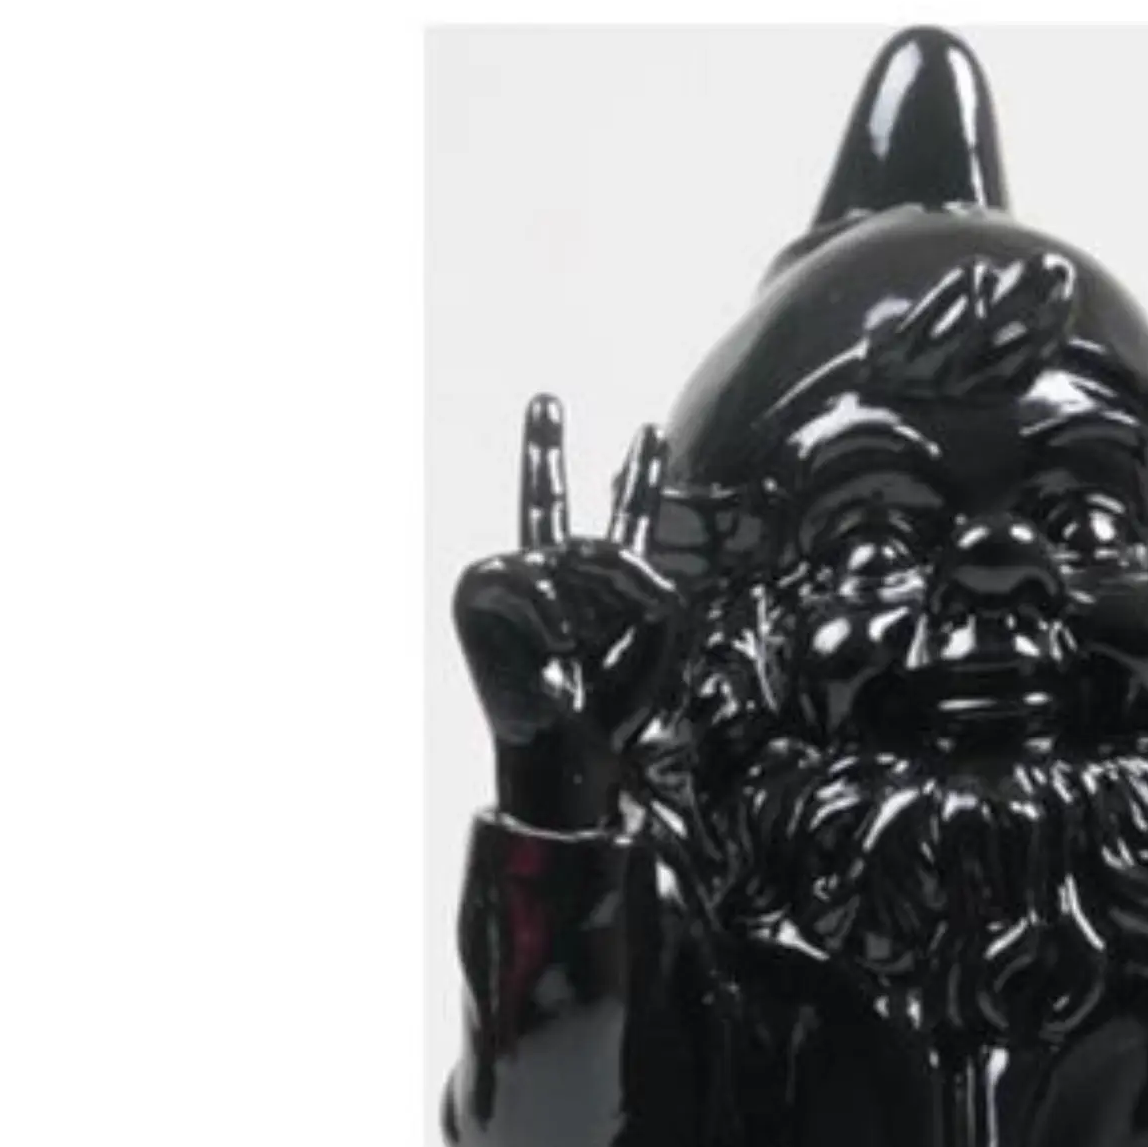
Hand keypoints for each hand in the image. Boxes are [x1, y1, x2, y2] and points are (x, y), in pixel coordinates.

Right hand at [452, 395, 682, 831]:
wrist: (577, 747)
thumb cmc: (620, 699)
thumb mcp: (667, 626)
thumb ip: (653, 569)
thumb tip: (613, 550)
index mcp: (608, 583)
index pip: (628, 517)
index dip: (639, 476)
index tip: (649, 432)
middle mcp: (558, 573)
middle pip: (546, 496)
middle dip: (542, 448)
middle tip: (544, 399)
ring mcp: (517, 580)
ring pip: (567, 552)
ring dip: (587, 599)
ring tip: (583, 643)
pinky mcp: (480, 593)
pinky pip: (521, 575)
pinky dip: (547, 609)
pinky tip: (559, 641)